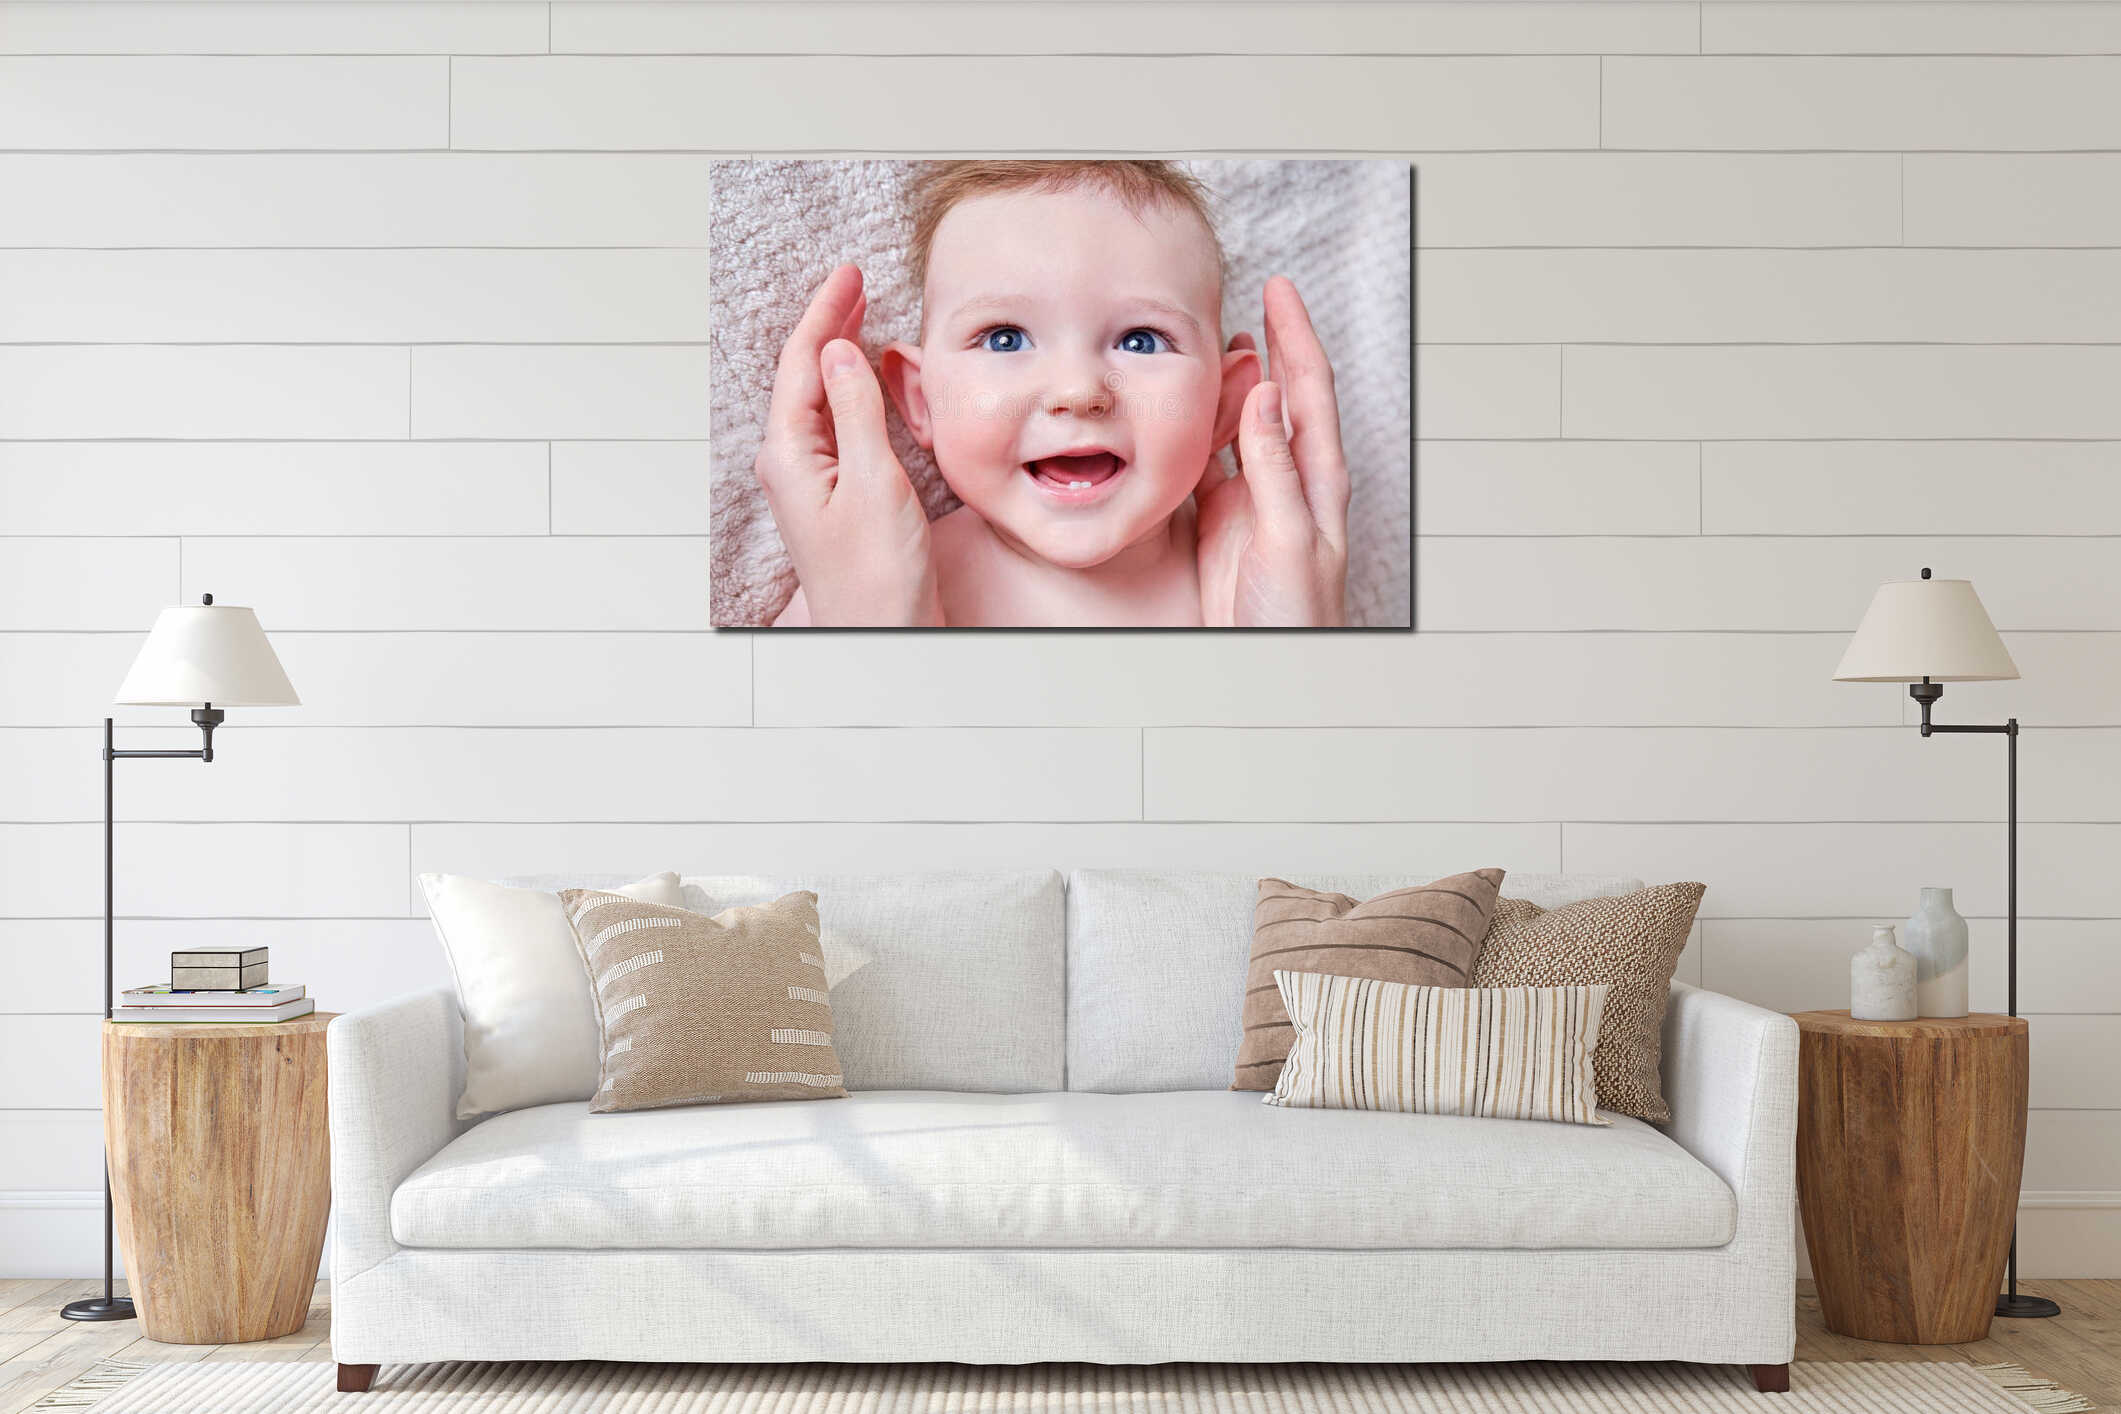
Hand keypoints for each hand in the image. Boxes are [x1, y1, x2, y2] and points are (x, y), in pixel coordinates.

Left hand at [754, 264, 941, 626]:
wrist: (882, 637)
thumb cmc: (877, 575)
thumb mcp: (873, 482)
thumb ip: (855, 412)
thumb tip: (838, 350)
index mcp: (789, 454)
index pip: (800, 364)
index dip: (824, 313)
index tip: (849, 273)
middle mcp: (791, 463)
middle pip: (804, 375)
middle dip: (829, 324)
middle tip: (856, 280)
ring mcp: (811, 480)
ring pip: (819, 398)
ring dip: (839, 355)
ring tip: (859, 315)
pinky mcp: (834, 496)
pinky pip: (836, 425)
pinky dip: (851, 391)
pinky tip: (866, 381)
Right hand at [1194, 276, 1348, 626]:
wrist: (1273, 668)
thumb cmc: (1298, 616)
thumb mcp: (1290, 538)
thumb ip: (1276, 469)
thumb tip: (1269, 395)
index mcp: (1317, 478)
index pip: (1310, 389)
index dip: (1296, 336)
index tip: (1280, 289)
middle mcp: (1288, 480)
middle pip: (1280, 395)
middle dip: (1268, 344)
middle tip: (1244, 298)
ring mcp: (1254, 499)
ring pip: (1241, 424)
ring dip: (1230, 383)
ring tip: (1211, 344)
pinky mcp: (1221, 522)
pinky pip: (1208, 463)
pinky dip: (1196, 430)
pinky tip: (1182, 411)